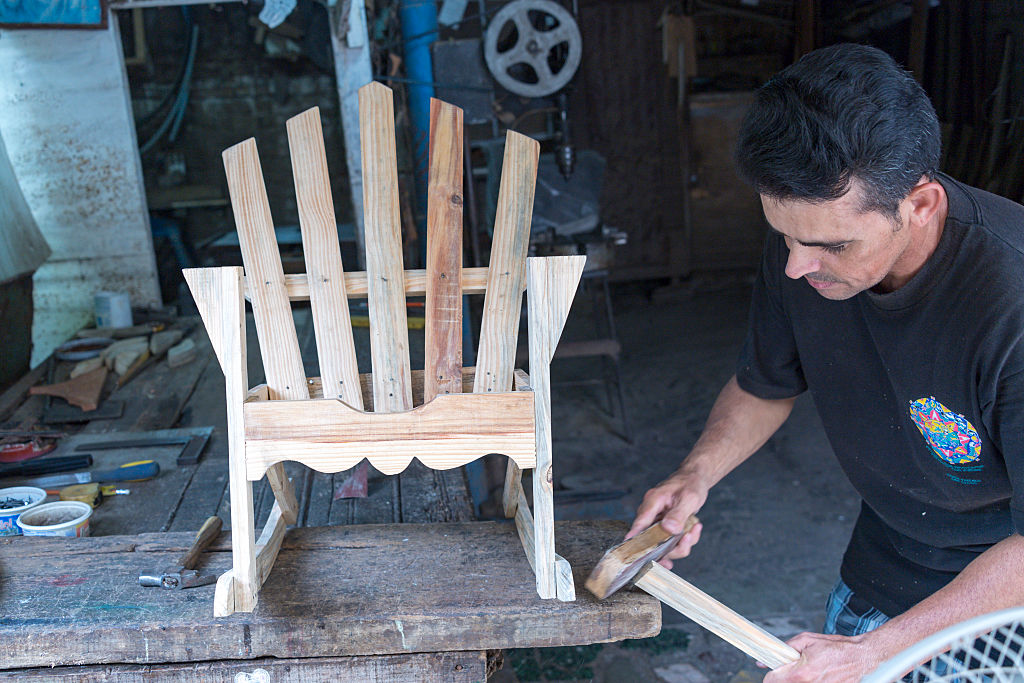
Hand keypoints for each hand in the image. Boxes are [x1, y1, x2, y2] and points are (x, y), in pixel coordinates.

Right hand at [627, 472, 706, 567]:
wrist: (695, 479)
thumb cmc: (690, 484)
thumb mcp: (688, 498)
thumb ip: (678, 514)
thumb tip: (668, 529)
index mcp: (652, 501)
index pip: (640, 523)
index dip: (635, 539)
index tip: (632, 554)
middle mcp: (651, 514)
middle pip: (652, 540)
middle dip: (672, 547)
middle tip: (688, 540)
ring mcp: (657, 522)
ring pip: (664, 545)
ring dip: (682, 544)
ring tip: (695, 530)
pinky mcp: (664, 528)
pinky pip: (672, 543)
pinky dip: (685, 541)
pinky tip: (694, 529)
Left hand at [764, 632, 883, 681]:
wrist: (860, 656)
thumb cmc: (835, 647)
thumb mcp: (806, 640)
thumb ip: (784, 649)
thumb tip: (764, 661)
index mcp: (802, 672)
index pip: (773, 681)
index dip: (770, 675)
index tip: (773, 670)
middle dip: (783, 678)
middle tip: (791, 669)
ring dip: (796, 680)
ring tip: (806, 671)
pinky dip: (808, 682)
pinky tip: (815, 676)